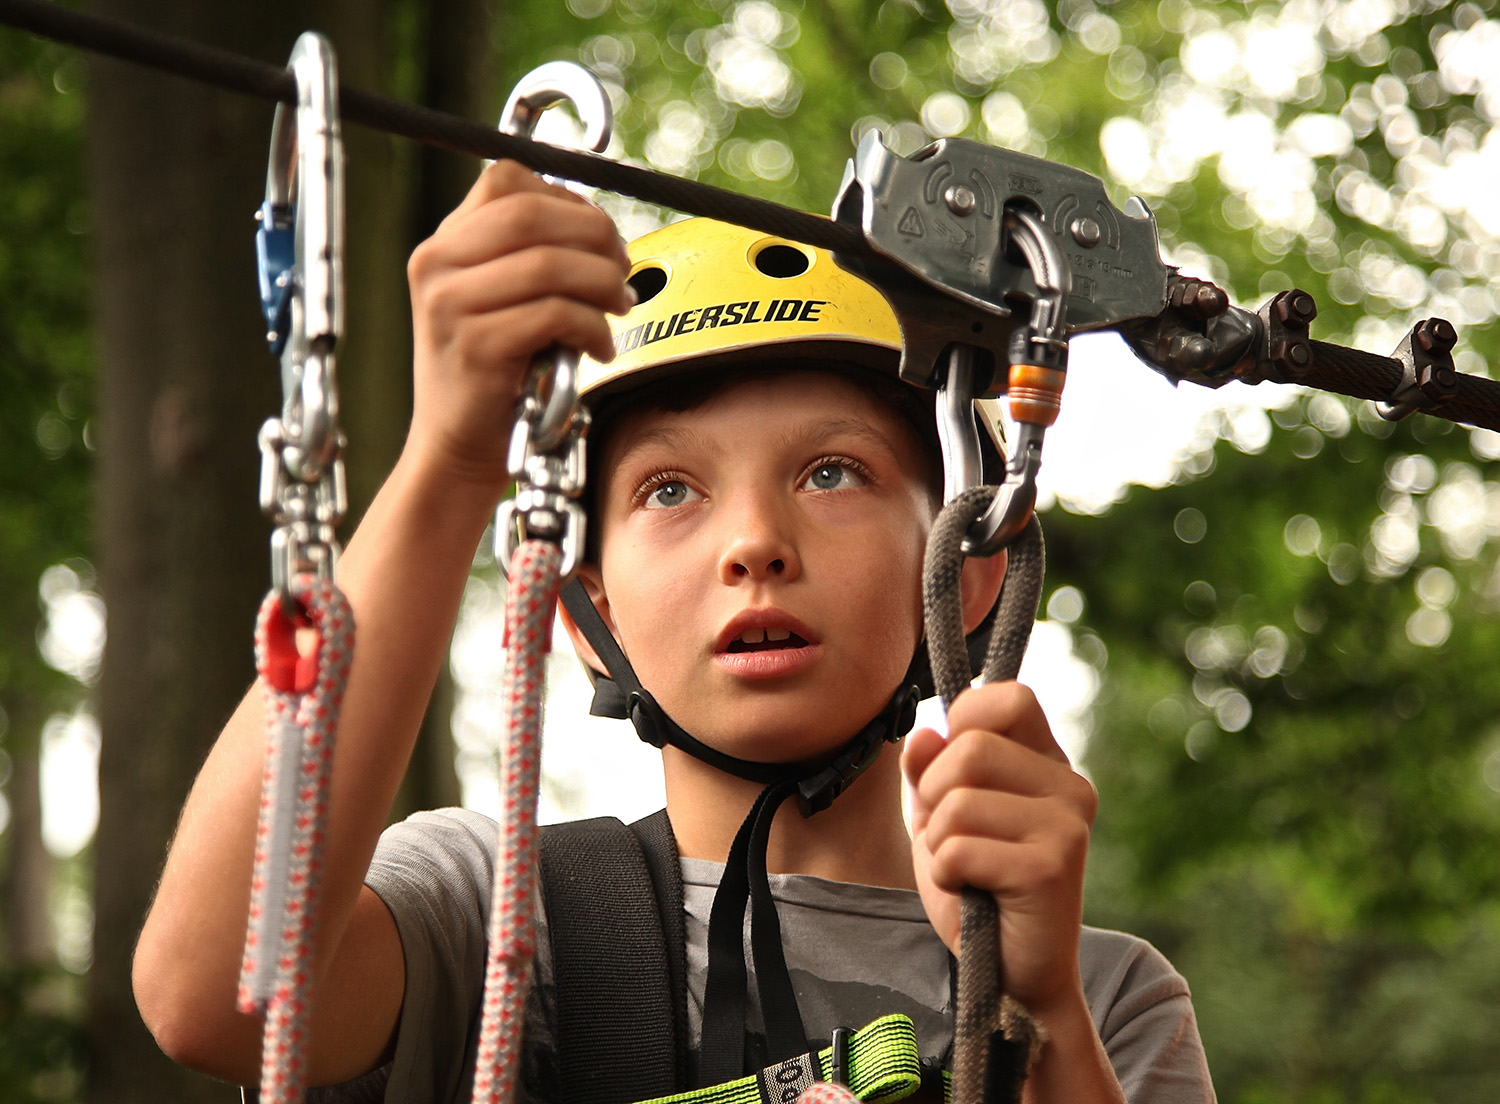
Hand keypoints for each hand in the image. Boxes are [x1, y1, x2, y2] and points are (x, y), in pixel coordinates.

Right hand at [405, 159, 633, 492]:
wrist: (456, 446)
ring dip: (603, 284)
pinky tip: (598, 348)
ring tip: (617, 309)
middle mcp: (436, 265)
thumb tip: (601, 229)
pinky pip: (555, 314)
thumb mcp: (497, 300)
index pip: (509, 180)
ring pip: (550, 263)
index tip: (599, 237)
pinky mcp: (476, 346)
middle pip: (534, 214)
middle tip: (622, 271)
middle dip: (596, 237)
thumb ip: (529, 258)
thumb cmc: (493, 374)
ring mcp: (451, 305)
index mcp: (443, 244)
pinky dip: (593, 328)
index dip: (568, 199)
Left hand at [902, 681, 1097, 1014]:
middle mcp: (1070, 786)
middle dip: (935, 795)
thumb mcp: (942, 818)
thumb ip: (929, 771)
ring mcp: (1066, 825)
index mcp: (1048, 764)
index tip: (952, 766)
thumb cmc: (979, 889)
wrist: (1014, 975)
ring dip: (939, 842)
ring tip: (966, 870)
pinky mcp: (1051, 867)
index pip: (1010, 697)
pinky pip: (958, 848)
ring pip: (958, 800)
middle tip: (952, 837)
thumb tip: (926, 733)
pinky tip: (974, 893)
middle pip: (971, 747)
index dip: (965, 720)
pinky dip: (946, 875)